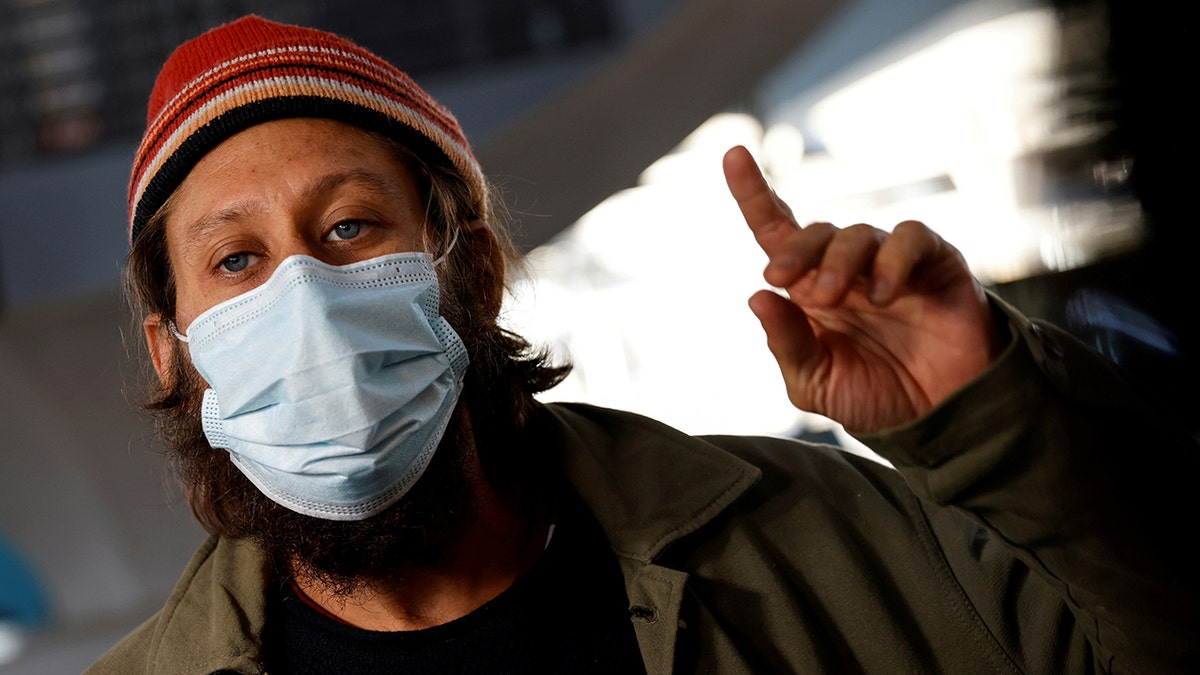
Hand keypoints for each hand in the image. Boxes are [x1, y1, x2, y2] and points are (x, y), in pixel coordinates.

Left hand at [723, 146, 1002, 432]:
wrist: (940, 417)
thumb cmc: (873, 397)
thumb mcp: (815, 383)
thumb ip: (787, 343)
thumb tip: (757, 296)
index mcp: (809, 291)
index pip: (776, 233)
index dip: (753, 194)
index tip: (733, 155)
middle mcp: (846, 269)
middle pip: (813, 232)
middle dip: (796, 251)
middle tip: (788, 282)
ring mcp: (889, 262)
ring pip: (856, 233)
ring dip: (839, 262)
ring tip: (837, 298)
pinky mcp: (934, 262)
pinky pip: (910, 238)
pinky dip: (892, 259)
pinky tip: (883, 293)